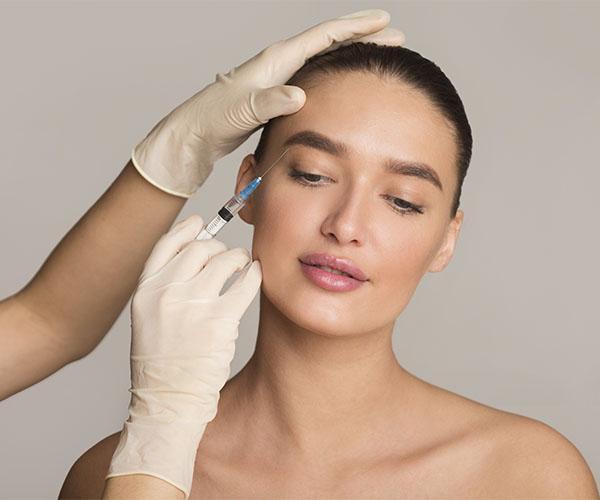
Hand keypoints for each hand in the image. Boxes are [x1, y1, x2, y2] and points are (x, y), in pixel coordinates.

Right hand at [106, 214, 260, 497]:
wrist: (168, 402)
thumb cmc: (161, 363)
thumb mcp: (148, 320)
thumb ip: (165, 288)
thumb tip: (197, 255)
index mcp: (145, 291)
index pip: (165, 245)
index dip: (186, 229)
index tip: (201, 222)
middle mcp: (166, 293)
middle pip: (199, 249)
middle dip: (218, 248)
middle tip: (228, 256)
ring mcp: (193, 306)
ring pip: (224, 261)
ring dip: (238, 258)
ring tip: (242, 265)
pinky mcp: (220, 321)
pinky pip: (244, 283)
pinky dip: (253, 274)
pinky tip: (254, 275)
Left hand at [131, 9, 404, 196]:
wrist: (196, 133)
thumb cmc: (215, 119)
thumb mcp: (243, 110)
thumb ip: (270, 101)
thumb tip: (299, 94)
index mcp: (277, 60)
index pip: (324, 37)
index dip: (356, 28)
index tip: (384, 22)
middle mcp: (280, 63)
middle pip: (329, 42)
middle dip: (362, 37)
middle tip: (394, 38)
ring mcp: (279, 78)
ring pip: (324, 59)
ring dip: (351, 55)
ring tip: (376, 56)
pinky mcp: (277, 94)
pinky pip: (315, 78)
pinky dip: (335, 75)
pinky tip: (343, 84)